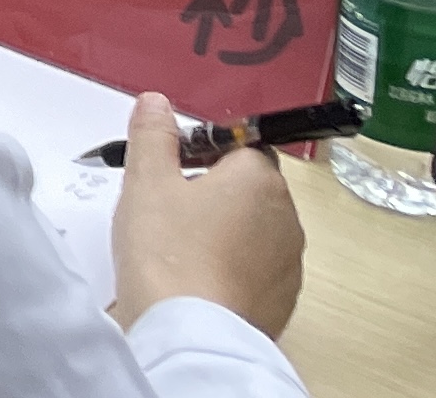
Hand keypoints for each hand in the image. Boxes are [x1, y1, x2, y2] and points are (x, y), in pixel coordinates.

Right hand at [108, 94, 302, 340]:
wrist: (190, 332)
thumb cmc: (168, 251)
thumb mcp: (146, 180)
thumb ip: (154, 135)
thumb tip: (158, 103)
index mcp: (259, 179)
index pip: (241, 145)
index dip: (205, 150)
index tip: (172, 168)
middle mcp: (286, 218)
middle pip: (250, 187)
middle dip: (214, 189)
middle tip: (168, 205)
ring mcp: (289, 264)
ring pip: (254, 229)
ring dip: (225, 229)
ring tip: (179, 246)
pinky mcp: (282, 301)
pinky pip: (257, 268)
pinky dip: (232, 266)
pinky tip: (196, 277)